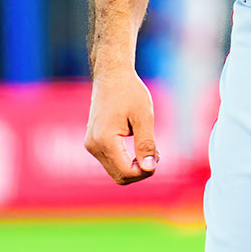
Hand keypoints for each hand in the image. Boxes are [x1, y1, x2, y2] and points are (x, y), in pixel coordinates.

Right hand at [83, 65, 160, 184]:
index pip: (125, 172)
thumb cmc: (129, 92)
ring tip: (150, 149)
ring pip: (114, 171)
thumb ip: (146, 144)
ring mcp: (91, 144)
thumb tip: (150, 168)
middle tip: (156, 154)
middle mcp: (93, 145)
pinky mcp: (93, 142)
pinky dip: (125, 160)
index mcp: (104, 140)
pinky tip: (138, 145)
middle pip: (119, 176)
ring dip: (133, 166)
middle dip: (140, 171)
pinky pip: (111, 161)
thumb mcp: (143, 116)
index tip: (159, 157)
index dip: (145, 171)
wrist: (111, 75)